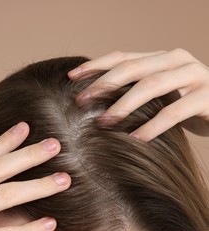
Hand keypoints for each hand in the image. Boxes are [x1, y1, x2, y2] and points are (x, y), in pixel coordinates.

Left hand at [68, 49, 208, 141]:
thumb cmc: (184, 103)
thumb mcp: (159, 92)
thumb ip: (134, 88)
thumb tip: (92, 98)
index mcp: (161, 57)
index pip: (123, 56)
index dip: (96, 65)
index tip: (71, 76)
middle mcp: (177, 60)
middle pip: (133, 68)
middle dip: (104, 84)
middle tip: (81, 101)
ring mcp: (195, 76)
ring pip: (151, 86)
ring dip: (123, 105)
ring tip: (103, 122)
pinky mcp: (208, 98)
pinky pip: (175, 112)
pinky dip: (153, 126)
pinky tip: (135, 138)